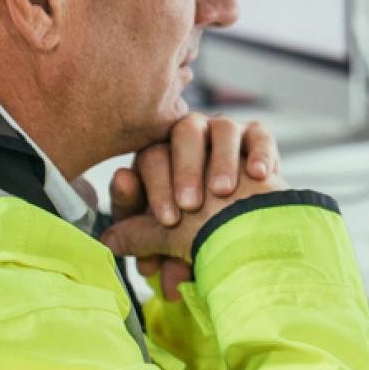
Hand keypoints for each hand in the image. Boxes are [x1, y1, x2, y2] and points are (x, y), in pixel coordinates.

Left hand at [108, 115, 279, 300]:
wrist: (254, 237)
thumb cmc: (201, 238)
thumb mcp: (168, 239)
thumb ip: (140, 237)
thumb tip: (108, 240)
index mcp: (161, 157)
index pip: (151, 156)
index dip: (156, 186)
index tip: (167, 218)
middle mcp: (191, 138)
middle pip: (183, 135)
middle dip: (185, 171)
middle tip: (190, 206)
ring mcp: (225, 133)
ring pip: (222, 129)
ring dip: (221, 160)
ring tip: (222, 191)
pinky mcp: (257, 137)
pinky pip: (259, 136)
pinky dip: (260, 152)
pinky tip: (259, 174)